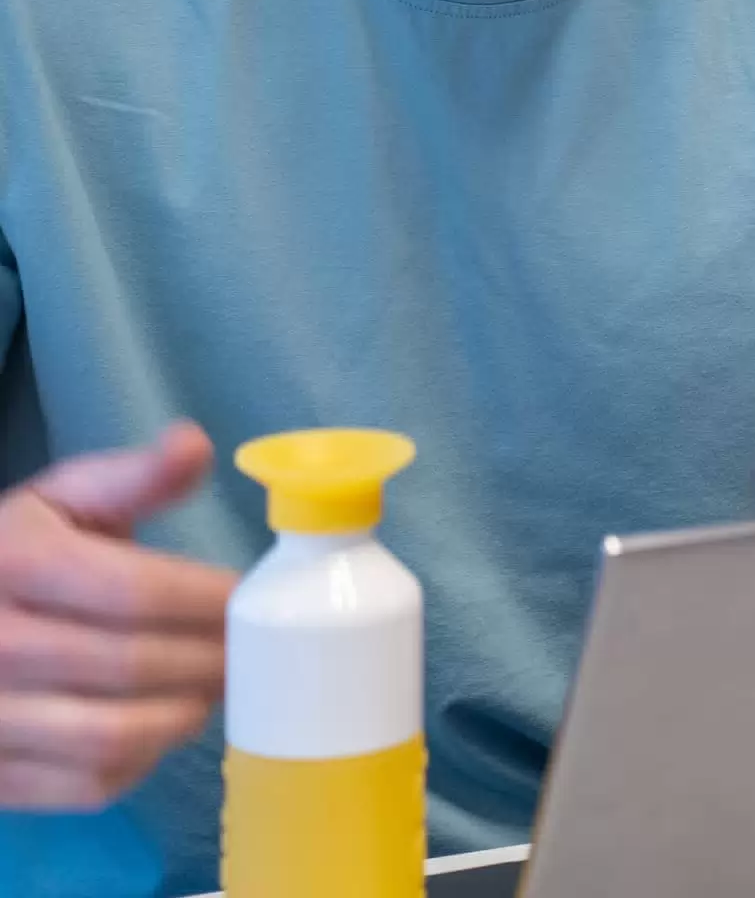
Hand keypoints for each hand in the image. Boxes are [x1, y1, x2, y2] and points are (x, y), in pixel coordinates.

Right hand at [0, 423, 234, 807]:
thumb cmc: (14, 554)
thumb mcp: (60, 501)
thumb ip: (131, 477)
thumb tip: (193, 443)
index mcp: (15, 564)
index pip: (136, 592)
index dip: (210, 603)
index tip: (256, 603)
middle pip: (132, 666)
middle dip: (210, 661)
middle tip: (254, 653)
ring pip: (112, 736)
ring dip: (182, 716)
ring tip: (213, 688)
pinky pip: (84, 786)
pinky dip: (140, 763)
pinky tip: (160, 727)